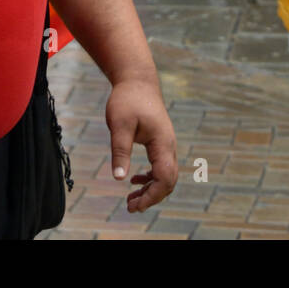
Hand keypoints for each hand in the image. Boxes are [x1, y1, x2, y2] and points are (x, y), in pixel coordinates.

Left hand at [105, 77, 177, 212]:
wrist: (137, 80)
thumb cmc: (128, 99)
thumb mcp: (119, 125)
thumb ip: (120, 151)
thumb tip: (119, 178)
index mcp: (162, 142)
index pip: (165, 178)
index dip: (152, 196)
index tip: (134, 205)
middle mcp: (169, 145)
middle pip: (168, 181)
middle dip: (152, 197)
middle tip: (130, 207)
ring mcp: (166, 144)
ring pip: (166, 175)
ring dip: (151, 190)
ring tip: (131, 200)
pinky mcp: (160, 142)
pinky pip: (161, 166)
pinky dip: (150, 178)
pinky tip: (135, 180)